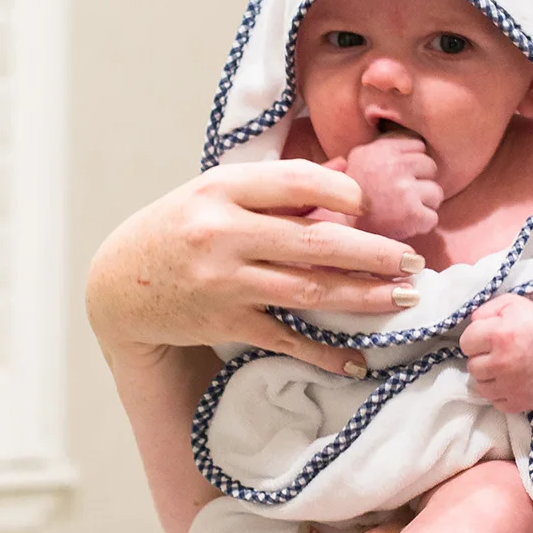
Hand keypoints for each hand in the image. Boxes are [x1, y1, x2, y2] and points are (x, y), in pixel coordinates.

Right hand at [85, 160, 422, 375]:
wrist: (119, 284)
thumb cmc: (179, 228)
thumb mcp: (217, 193)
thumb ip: (278, 186)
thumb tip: (346, 173)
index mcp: (223, 188)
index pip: (296, 182)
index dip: (342, 192)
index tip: (369, 207)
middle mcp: (223, 232)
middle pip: (315, 241)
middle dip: (373, 253)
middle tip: (413, 262)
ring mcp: (224, 281)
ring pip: (309, 289)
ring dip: (363, 296)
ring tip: (404, 299)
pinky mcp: (226, 322)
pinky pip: (286, 338)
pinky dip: (323, 352)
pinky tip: (356, 360)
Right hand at [336, 135, 442, 241]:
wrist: (339, 233)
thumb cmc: (351, 200)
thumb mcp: (358, 161)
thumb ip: (383, 150)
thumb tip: (417, 144)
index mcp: (379, 149)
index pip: (418, 146)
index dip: (413, 164)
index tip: (400, 177)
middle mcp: (393, 164)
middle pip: (430, 166)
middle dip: (422, 182)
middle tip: (403, 198)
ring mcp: (403, 188)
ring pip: (436, 192)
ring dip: (424, 205)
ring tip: (402, 212)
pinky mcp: (412, 212)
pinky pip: (432, 218)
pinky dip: (421, 226)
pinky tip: (403, 226)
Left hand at [459, 295, 532, 412]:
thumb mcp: (512, 304)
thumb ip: (485, 310)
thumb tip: (471, 324)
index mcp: (499, 335)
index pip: (465, 343)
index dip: (476, 339)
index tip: (489, 338)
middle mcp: (503, 363)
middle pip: (472, 367)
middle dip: (483, 358)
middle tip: (500, 353)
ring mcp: (512, 386)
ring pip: (481, 387)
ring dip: (490, 377)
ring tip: (506, 367)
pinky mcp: (521, 402)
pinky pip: (496, 402)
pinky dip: (502, 393)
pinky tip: (512, 381)